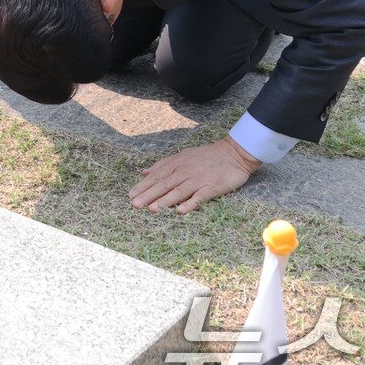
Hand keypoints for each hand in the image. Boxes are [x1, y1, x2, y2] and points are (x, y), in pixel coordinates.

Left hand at [128, 136, 261, 213]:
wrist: (234, 153)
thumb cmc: (206, 156)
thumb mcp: (182, 156)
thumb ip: (163, 165)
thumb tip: (144, 172)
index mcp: (177, 164)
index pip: (157, 176)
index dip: (143, 186)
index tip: (131, 195)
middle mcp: (185, 171)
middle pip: (164, 184)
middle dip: (148, 195)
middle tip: (135, 205)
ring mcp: (198, 179)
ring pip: (179, 191)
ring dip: (165, 201)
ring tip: (152, 210)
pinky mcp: (212, 187)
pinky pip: (199, 197)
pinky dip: (190, 204)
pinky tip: (181, 211)